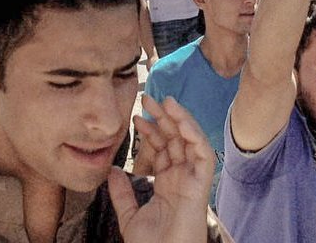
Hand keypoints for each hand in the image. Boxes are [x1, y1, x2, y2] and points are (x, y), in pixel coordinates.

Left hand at [111, 95, 213, 242]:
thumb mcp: (130, 216)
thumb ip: (122, 194)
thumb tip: (112, 171)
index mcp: (168, 185)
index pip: (163, 150)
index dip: (152, 131)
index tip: (137, 117)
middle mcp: (182, 179)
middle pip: (176, 140)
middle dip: (164, 117)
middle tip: (147, 98)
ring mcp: (192, 181)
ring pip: (190, 142)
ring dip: (179, 119)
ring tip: (164, 101)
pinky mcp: (201, 185)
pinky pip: (203, 154)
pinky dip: (194, 135)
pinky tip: (180, 120)